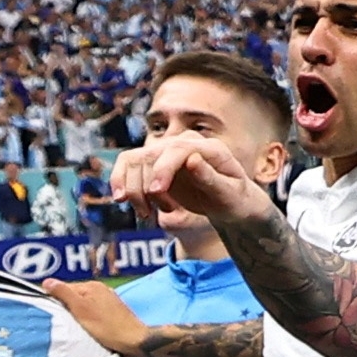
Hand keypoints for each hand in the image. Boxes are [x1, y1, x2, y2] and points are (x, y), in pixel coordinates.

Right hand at [44, 278, 151, 356]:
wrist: (135, 341)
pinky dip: (88, 319)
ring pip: (84, 306)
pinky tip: (87, 328)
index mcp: (92, 286)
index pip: (64, 288)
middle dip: (67, 308)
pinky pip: (94, 312)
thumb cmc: (107, 327)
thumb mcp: (81, 310)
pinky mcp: (114, 312)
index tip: (53, 314)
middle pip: (74, 297)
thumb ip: (64, 294)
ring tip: (75, 326)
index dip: (56, 301)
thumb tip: (46, 281)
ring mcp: (109, 301)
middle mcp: (101, 290)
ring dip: (77, 315)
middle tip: (64, 322)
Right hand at [110, 134, 273, 225]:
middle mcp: (185, 143)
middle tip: (155, 213)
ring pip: (133, 160)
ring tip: (146, 213)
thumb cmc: (235, 200)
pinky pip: (128, 165)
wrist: (231, 202)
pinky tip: (122, 200)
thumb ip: (211, 178)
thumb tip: (191, 160)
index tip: (156, 192)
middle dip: (144, 186)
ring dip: (131, 188)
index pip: (177, 150)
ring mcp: (167, 151)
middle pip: (149, 155)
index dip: (163, 169)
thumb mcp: (230, 194)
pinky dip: (120, 181)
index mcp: (209, 148)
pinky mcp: (155, 162)